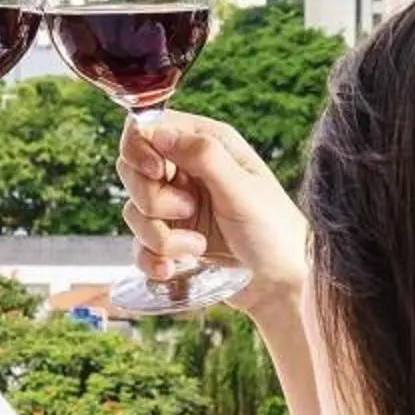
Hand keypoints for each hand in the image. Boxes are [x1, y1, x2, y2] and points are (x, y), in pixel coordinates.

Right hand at [117, 112, 307, 320]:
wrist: (282, 285)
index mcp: (206, 144)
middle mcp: (187, 171)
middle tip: (188, 210)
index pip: (148, 128)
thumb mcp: (242, 189)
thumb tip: (158, 131)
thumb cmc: (276, 231)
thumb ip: (202, 155)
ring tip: (198, 247)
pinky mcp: (171, 240)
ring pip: (134, 211)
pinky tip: (172, 269)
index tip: (157, 172)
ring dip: (160, 236)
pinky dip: (151, 259)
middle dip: (152, 199)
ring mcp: (176, 207)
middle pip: (132, 170)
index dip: (140, 148)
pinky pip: (138, 246)